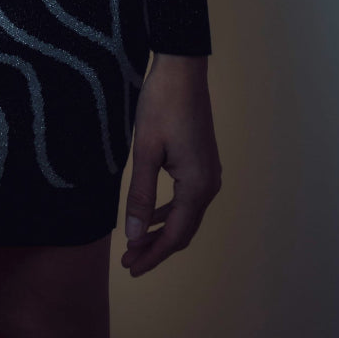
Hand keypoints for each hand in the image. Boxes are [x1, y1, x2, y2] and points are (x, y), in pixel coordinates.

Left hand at [120, 53, 220, 276]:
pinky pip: (187, 199)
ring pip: (186, 216)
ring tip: (137, 244)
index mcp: (197, 185)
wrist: (182, 70)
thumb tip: (135, 236)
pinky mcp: (203, 162)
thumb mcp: (145, 150)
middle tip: (129, 263)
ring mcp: (209, 173)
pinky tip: (152, 215)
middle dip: (156, 248)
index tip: (130, 268)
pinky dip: (169, 212)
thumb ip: (140, 195)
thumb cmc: (162, 105)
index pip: (175, 235)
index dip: (153, 255)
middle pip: (183, 230)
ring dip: (162, 231)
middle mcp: (209, 184)